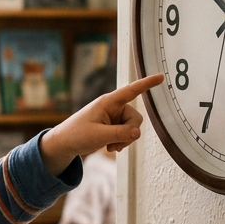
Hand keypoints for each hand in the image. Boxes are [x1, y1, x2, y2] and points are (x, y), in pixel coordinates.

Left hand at [39, 74, 162, 174]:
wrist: (64, 144)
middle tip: (115, 144)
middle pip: (135, 118)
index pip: (131, 90)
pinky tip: (109, 146)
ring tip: (110, 146)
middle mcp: (113, 107)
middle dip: (130, 133)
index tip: (161, 77)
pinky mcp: (113, 126)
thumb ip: (120, 134)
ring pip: (132, 128)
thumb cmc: (76, 135)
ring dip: (124, 140)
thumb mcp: (99, 136)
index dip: (147, 83)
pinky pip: (127, 134)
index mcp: (108, 102)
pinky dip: (121, 142)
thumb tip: (137, 133)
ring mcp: (113, 117)